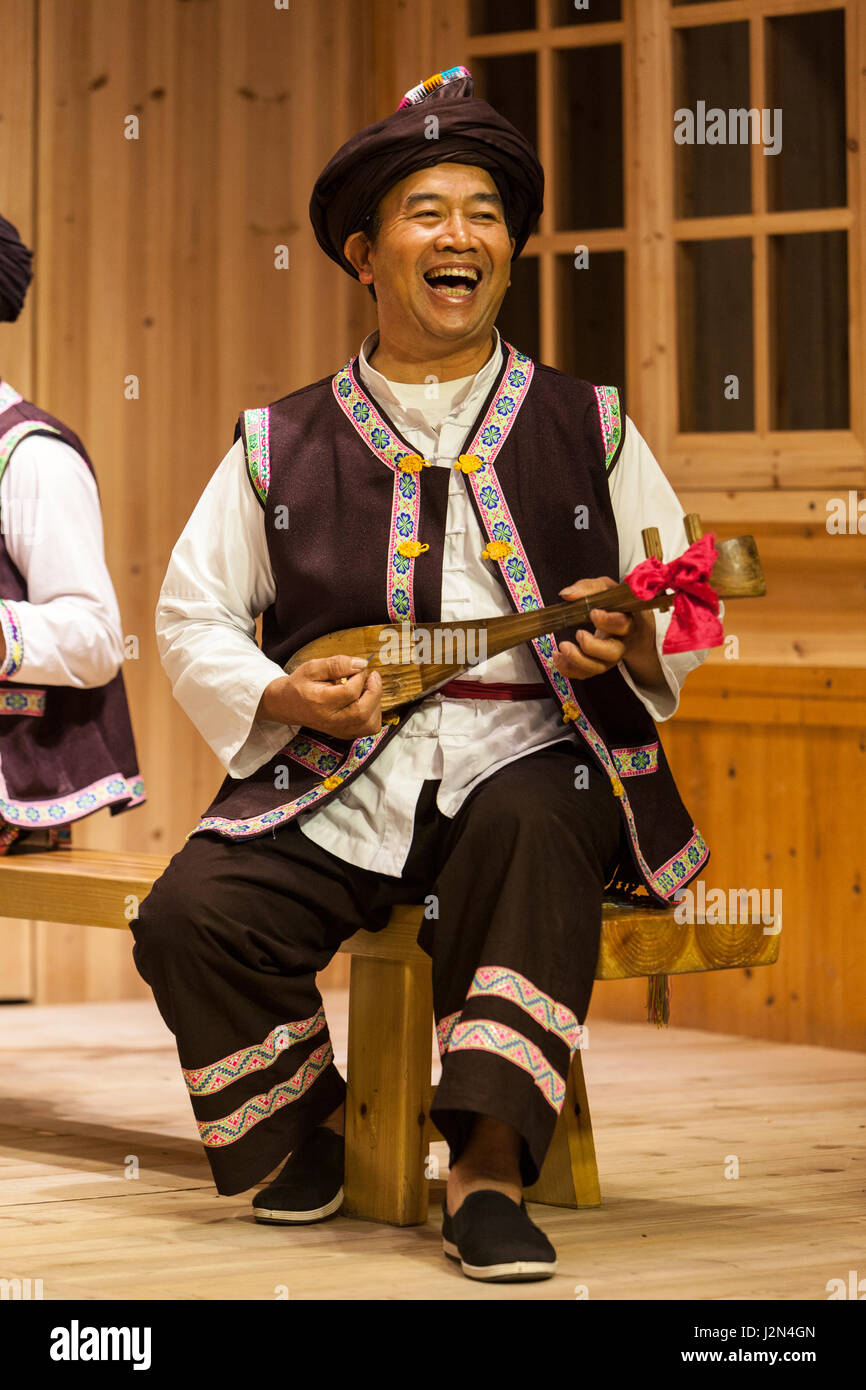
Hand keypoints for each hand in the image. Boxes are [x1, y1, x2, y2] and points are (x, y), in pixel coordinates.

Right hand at [257, 655, 382, 739]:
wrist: (287, 705)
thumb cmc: (299, 685)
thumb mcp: (312, 668)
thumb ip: (336, 664)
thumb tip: (361, 664)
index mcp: (321, 703)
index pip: (350, 692)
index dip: (360, 676)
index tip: (360, 667)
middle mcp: (331, 720)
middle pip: (363, 711)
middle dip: (374, 691)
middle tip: (372, 677)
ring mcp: (339, 730)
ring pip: (370, 723)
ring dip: (376, 703)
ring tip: (369, 689)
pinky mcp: (345, 733)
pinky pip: (369, 728)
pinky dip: (374, 713)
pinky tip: (366, 700)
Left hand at [553, 576, 657, 682]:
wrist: (629, 622)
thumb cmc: (616, 604)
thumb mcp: (606, 589)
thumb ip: (588, 588)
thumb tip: (566, 594)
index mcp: (628, 620)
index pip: (623, 624)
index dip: (608, 621)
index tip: (593, 613)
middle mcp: (622, 642)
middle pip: (613, 652)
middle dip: (593, 647)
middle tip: (579, 634)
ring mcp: (611, 657)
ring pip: (599, 667)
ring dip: (578, 661)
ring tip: (562, 648)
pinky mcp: (599, 664)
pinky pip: (586, 673)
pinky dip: (569, 669)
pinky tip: (557, 657)